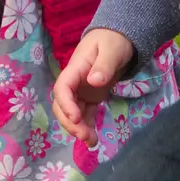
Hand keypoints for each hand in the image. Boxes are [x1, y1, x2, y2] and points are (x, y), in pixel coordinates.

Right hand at [52, 29, 134, 143]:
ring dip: (78, 129)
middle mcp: (74, 82)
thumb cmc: (113, 41)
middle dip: (70, 123)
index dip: (65, 104)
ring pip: (71, 114)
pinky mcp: (90, 97)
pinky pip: (84, 115)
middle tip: (84, 136)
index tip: (76, 118)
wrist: (117, 38)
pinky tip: (93, 140)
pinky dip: (87, 127)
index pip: (62, 87)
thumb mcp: (112, 49)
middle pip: (62, 105)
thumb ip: (104, 65)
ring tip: (92, 142)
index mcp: (75, 69)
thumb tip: (94, 82)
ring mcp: (81, 91)